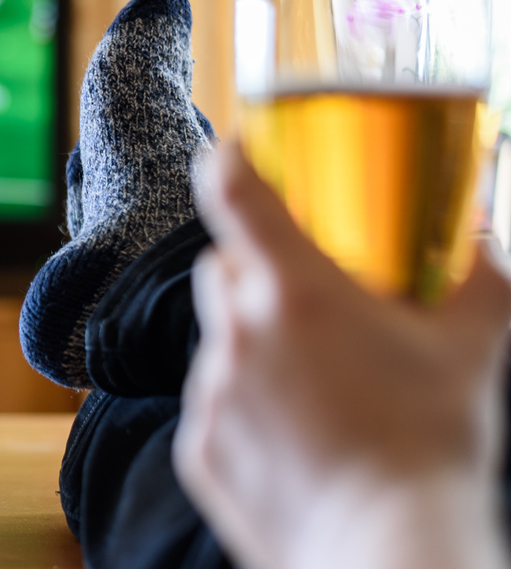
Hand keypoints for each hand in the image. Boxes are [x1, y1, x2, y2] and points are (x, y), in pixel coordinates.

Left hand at [174, 143, 510, 568]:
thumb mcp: (471, 350)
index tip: (234, 151)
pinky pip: (213, 405)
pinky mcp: (198, 447)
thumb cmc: (432, 447)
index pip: (234, 193)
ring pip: (218, 341)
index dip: (229, 161)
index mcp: (295, 293)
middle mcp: (237, 334)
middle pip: (223, 269)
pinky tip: (299, 438)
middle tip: (310, 298)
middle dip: (255, 271)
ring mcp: (211, 393)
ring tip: (319, 386)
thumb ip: (482, 275)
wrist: (387, 552)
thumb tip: (492, 228)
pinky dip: (243, 406)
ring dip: (254, 344)